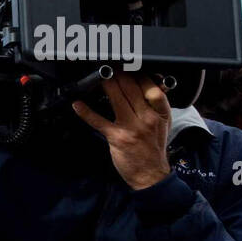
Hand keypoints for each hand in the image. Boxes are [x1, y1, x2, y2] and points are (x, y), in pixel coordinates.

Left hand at [72, 72, 170, 189]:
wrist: (150, 174)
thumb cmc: (154, 147)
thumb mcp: (163, 124)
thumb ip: (156, 105)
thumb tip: (148, 84)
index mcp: (160, 113)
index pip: (151, 87)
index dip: (138, 74)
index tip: (129, 66)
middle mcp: (147, 118)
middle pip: (132, 89)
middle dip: (120, 75)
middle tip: (112, 66)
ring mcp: (131, 127)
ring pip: (117, 99)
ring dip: (107, 85)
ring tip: (101, 76)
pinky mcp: (116, 137)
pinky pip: (99, 121)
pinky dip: (87, 112)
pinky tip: (78, 105)